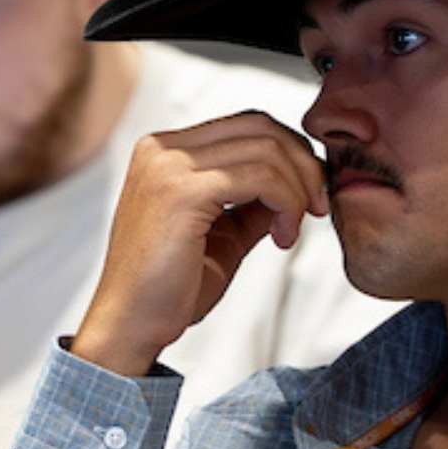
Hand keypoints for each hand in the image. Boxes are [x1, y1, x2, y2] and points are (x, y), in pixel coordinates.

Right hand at [70, 112, 332, 377]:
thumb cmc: (168, 287)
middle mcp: (160, 149)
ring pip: (266, 150)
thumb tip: (301, 182)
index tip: (309, 197)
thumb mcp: (224, 234)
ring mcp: (167, 166)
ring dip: (298, 190)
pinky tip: (282, 237)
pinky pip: (260, 178)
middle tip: (316, 209)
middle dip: (304, 166)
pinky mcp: (181, 192)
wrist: (131, 324)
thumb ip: (254, 203)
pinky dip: (286, 204)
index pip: (247, 124)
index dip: (291, 154)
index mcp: (163, 151)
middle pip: (261, 127)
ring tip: (291, 231)